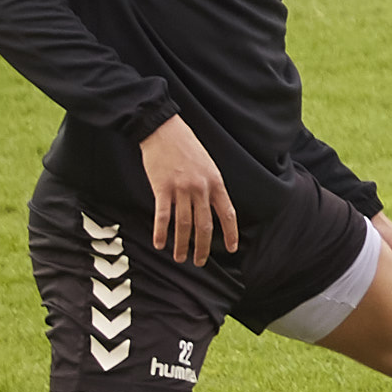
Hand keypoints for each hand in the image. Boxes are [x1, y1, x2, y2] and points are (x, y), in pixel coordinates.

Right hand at [141, 115, 237, 265]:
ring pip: (184, 224)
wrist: (164, 129)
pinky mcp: (162, 188)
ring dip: (182, 244)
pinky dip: (161, 232)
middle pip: (205, 225)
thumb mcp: (208, 164)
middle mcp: (201, 188)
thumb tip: (210, 207)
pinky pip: (163, 215)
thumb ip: (210, 186)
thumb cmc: (186, 145)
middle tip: (200, 262)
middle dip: (203, 247)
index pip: (227, 213)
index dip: (231, 233)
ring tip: (180, 258)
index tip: (231, 248)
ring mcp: (181, 189)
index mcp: (216, 182)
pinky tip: (159, 244)